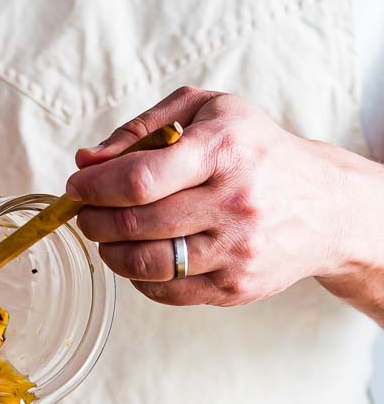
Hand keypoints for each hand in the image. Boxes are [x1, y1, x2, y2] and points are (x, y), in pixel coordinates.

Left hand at [66, 86, 376, 308]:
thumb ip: (143, 128)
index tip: (78, 186)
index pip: (141, 179)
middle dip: (95, 220)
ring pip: (147, 264)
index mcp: (224, 149)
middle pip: (137, 224)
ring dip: (111, 253)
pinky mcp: (236, 287)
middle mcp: (234, 202)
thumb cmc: (256, 151)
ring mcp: (237, 250)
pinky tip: (138, 257)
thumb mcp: (208, 111)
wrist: (325, 206)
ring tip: (107, 237)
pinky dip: (139, 278)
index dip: (96, 187)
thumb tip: (87, 161)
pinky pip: (167, 292)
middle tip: (85, 214)